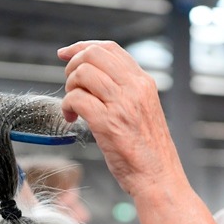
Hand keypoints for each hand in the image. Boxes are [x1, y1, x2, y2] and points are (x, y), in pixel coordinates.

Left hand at [57, 41, 184, 199]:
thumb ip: (126, 93)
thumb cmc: (147, 152)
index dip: (82, 47)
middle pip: (93, 54)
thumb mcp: (143, 112)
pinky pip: (76, 99)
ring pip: (82, 74)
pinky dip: (67, 106)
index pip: (109, 48)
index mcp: (143, 82)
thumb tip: (97, 81)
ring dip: (69, 88)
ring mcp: (121, 104)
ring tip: (72, 108)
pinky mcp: (107, 123)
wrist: (158, 176)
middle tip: (70, 87)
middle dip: (72, 66)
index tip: (66, 55)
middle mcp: (134, 88)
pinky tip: (72, 119)